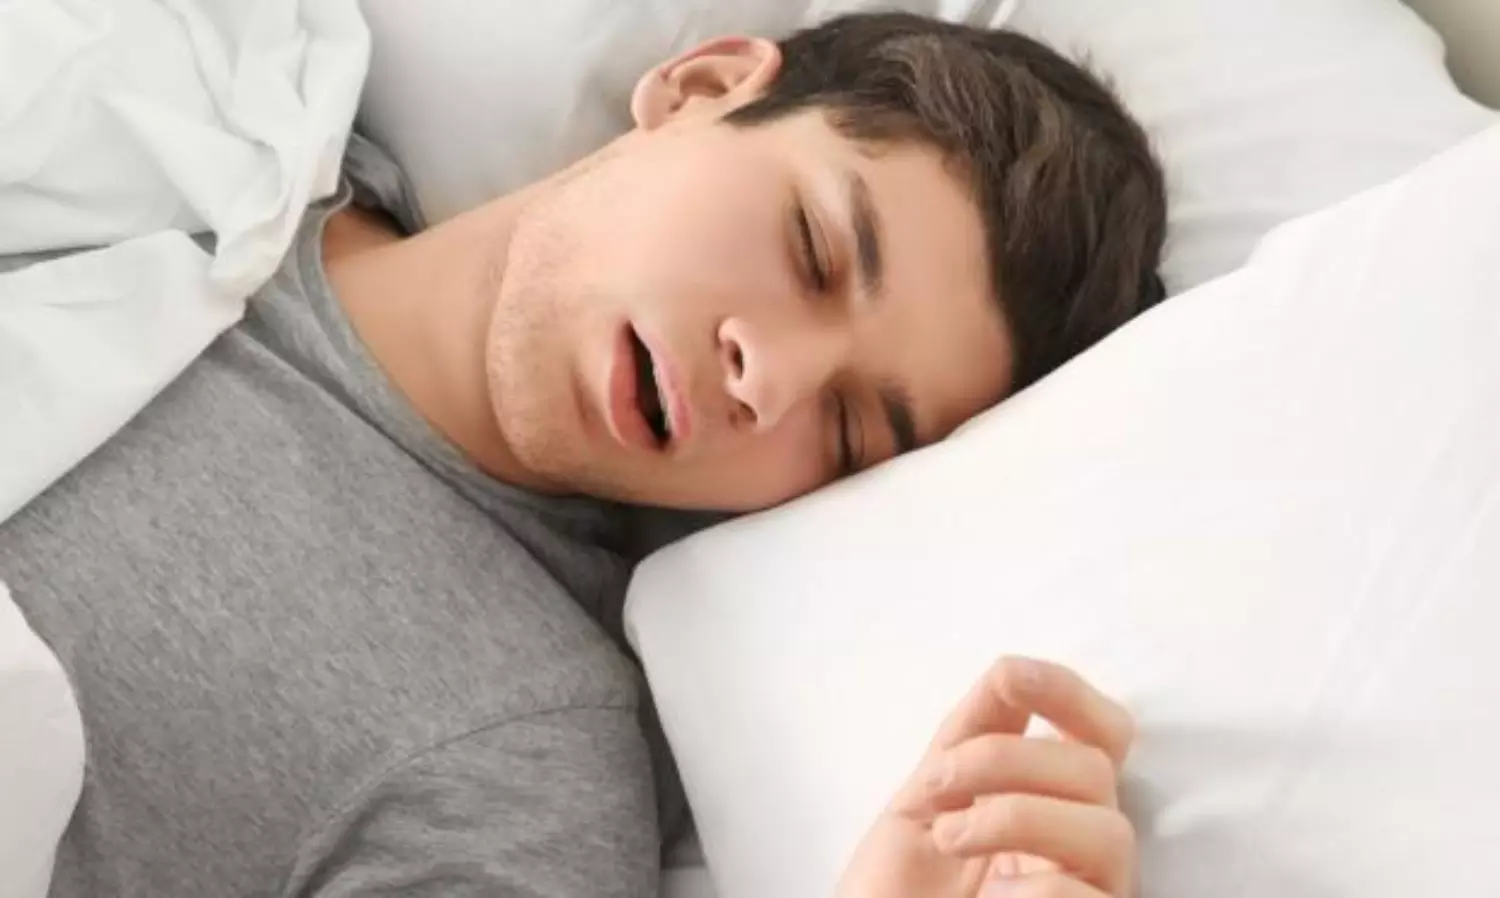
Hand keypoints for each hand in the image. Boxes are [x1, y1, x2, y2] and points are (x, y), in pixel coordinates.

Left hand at [834, 657, 1135, 897]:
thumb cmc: (893, 897)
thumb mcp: (921, 804)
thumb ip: (968, 740)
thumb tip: (1010, 671)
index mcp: (1048, 808)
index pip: (1102, 735)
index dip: (1068, 694)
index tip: (1011, 679)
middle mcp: (1078, 852)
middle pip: (1097, 770)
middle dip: (1005, 759)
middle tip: (938, 786)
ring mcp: (1086, 894)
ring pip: (1110, 830)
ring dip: (1014, 815)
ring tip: (951, 839)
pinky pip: (1091, 897)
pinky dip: (1037, 888)